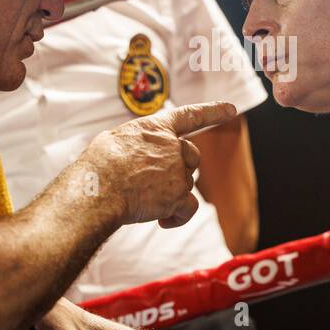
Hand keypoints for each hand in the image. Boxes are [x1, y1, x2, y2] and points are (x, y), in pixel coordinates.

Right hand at [79, 101, 236, 227]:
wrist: (98, 186)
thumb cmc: (99, 165)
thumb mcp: (114, 140)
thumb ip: (136, 144)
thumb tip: (134, 156)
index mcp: (156, 128)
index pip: (190, 116)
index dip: (213, 111)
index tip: (231, 109)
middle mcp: (172, 146)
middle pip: (192, 157)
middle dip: (180, 171)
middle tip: (156, 184)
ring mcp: (177, 170)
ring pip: (187, 185)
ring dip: (171, 196)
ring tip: (145, 203)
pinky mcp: (177, 195)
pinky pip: (188, 208)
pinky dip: (178, 217)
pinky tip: (161, 221)